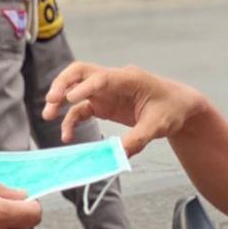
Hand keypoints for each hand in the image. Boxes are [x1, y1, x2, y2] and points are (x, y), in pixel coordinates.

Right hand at [42, 61, 203, 156]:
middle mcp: (114, 81)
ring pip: (76, 88)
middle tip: (50, 100)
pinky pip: (82, 109)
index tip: (69, 99)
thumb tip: (118, 156)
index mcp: (129, 79)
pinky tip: (67, 136)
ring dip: (61, 100)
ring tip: (47, 115)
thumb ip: (138, 139)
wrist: (180, 107)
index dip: (84, 87)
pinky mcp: (104, 104)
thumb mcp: (158, 126)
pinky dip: (72, 120)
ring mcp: (107, 91)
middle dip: (63, 83)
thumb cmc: (172, 110)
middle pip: (81, 72)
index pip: (101, 78)